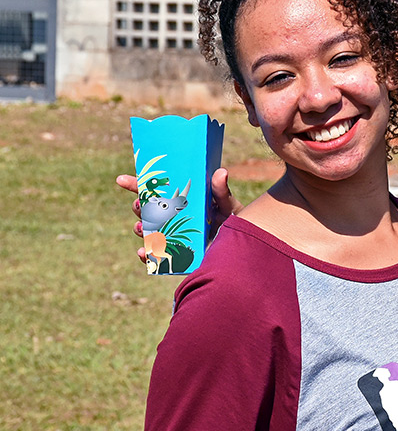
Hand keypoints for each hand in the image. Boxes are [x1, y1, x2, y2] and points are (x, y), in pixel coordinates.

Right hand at [116, 168, 242, 262]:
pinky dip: (146, 256)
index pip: (155, 191)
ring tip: (142, 226)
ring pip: (148, 232)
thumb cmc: (234, 222)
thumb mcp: (228, 205)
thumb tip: (221, 172)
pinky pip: (156, 258)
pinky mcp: (176, 256)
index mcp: (181, 201)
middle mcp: (173, 218)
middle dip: (138, 208)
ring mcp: (172, 237)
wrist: (243, 246)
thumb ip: (222, 192)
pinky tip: (142, 252)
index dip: (137, 185)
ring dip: (140, 228)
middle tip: (139, 206)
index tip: (121, 180)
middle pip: (147, 210)